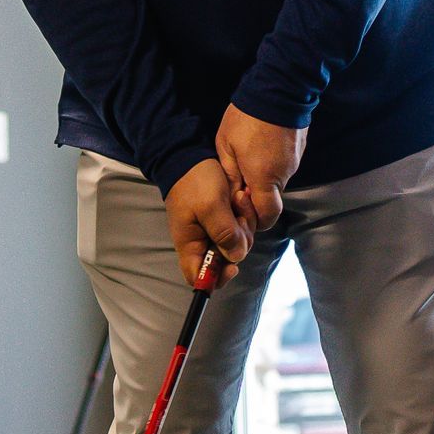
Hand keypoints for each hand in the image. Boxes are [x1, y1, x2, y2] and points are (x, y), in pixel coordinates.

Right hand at [165, 158, 254, 288]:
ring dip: (243, 226)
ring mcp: (211, 230)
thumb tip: (237, 257)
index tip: (233, 266)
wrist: (191, 155)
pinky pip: (237, 227)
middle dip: (239, 243)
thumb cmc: (195, 181)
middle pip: (225, 261)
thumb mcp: (211, 206)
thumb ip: (224, 233)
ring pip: (236, 243)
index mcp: (189, 244)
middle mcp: (200, 242)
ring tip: (239, 200)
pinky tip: (240, 199)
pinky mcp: (221, 219)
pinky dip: (243, 216)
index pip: (198, 278)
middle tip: (241, 219)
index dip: (216, 279)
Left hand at [215, 105, 306, 234]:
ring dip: (264, 180)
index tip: (240, 204)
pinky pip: (284, 168)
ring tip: (248, 160)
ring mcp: (294, 163)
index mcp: (264, 178)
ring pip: (278, 184)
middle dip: (256, 198)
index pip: (267, 217)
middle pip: (272, 201)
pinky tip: (261, 150)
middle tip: (240, 182)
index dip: (254, 219)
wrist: (279, 89)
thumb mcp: (226, 145)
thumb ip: (230, 174)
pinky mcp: (299, 152)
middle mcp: (284, 175)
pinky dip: (272, 166)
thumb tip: (232, 195)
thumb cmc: (247, 116)